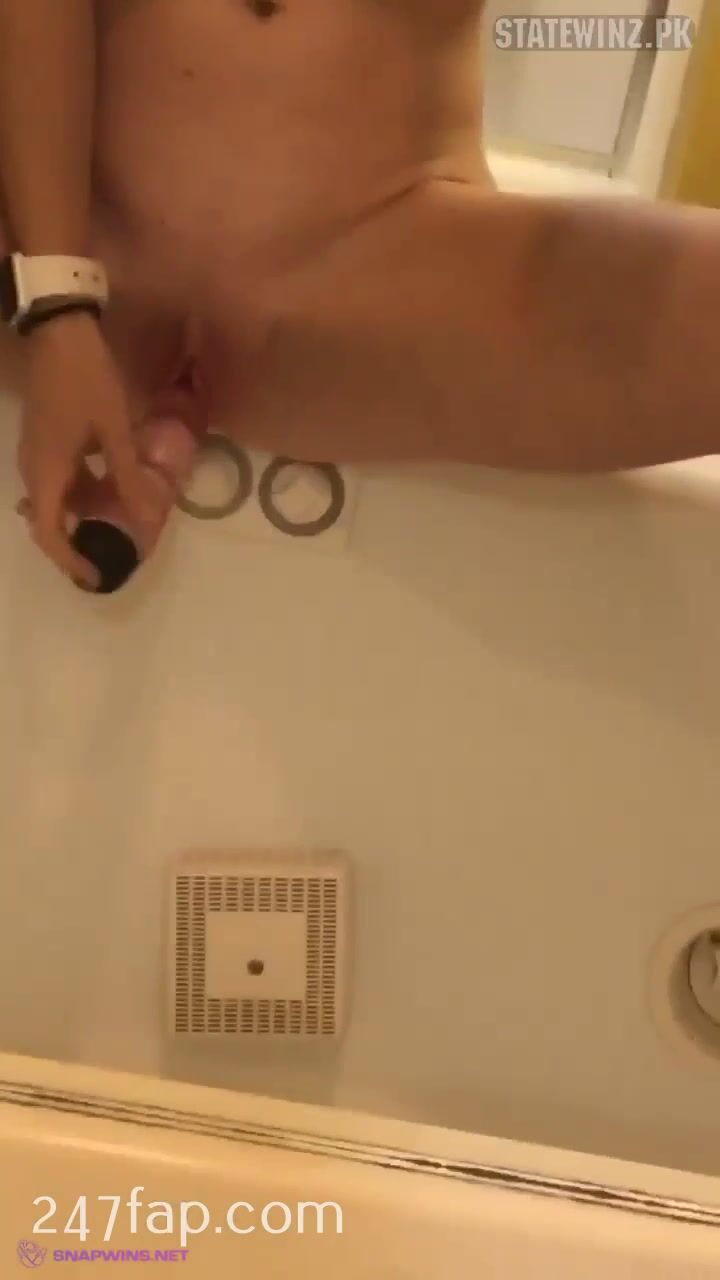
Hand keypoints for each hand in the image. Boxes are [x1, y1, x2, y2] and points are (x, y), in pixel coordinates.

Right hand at [17, 310, 156, 585]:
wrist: (58, 332)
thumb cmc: (86, 381)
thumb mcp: (114, 430)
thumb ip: (128, 476)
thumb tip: (146, 518)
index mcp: (46, 472)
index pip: (50, 534)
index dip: (72, 560)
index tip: (97, 576)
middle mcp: (34, 469)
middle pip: (52, 521)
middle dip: (82, 540)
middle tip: (116, 551)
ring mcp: (37, 453)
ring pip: (60, 499)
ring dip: (89, 513)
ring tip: (125, 521)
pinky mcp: (45, 440)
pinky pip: (63, 478)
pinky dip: (87, 490)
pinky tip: (117, 485)